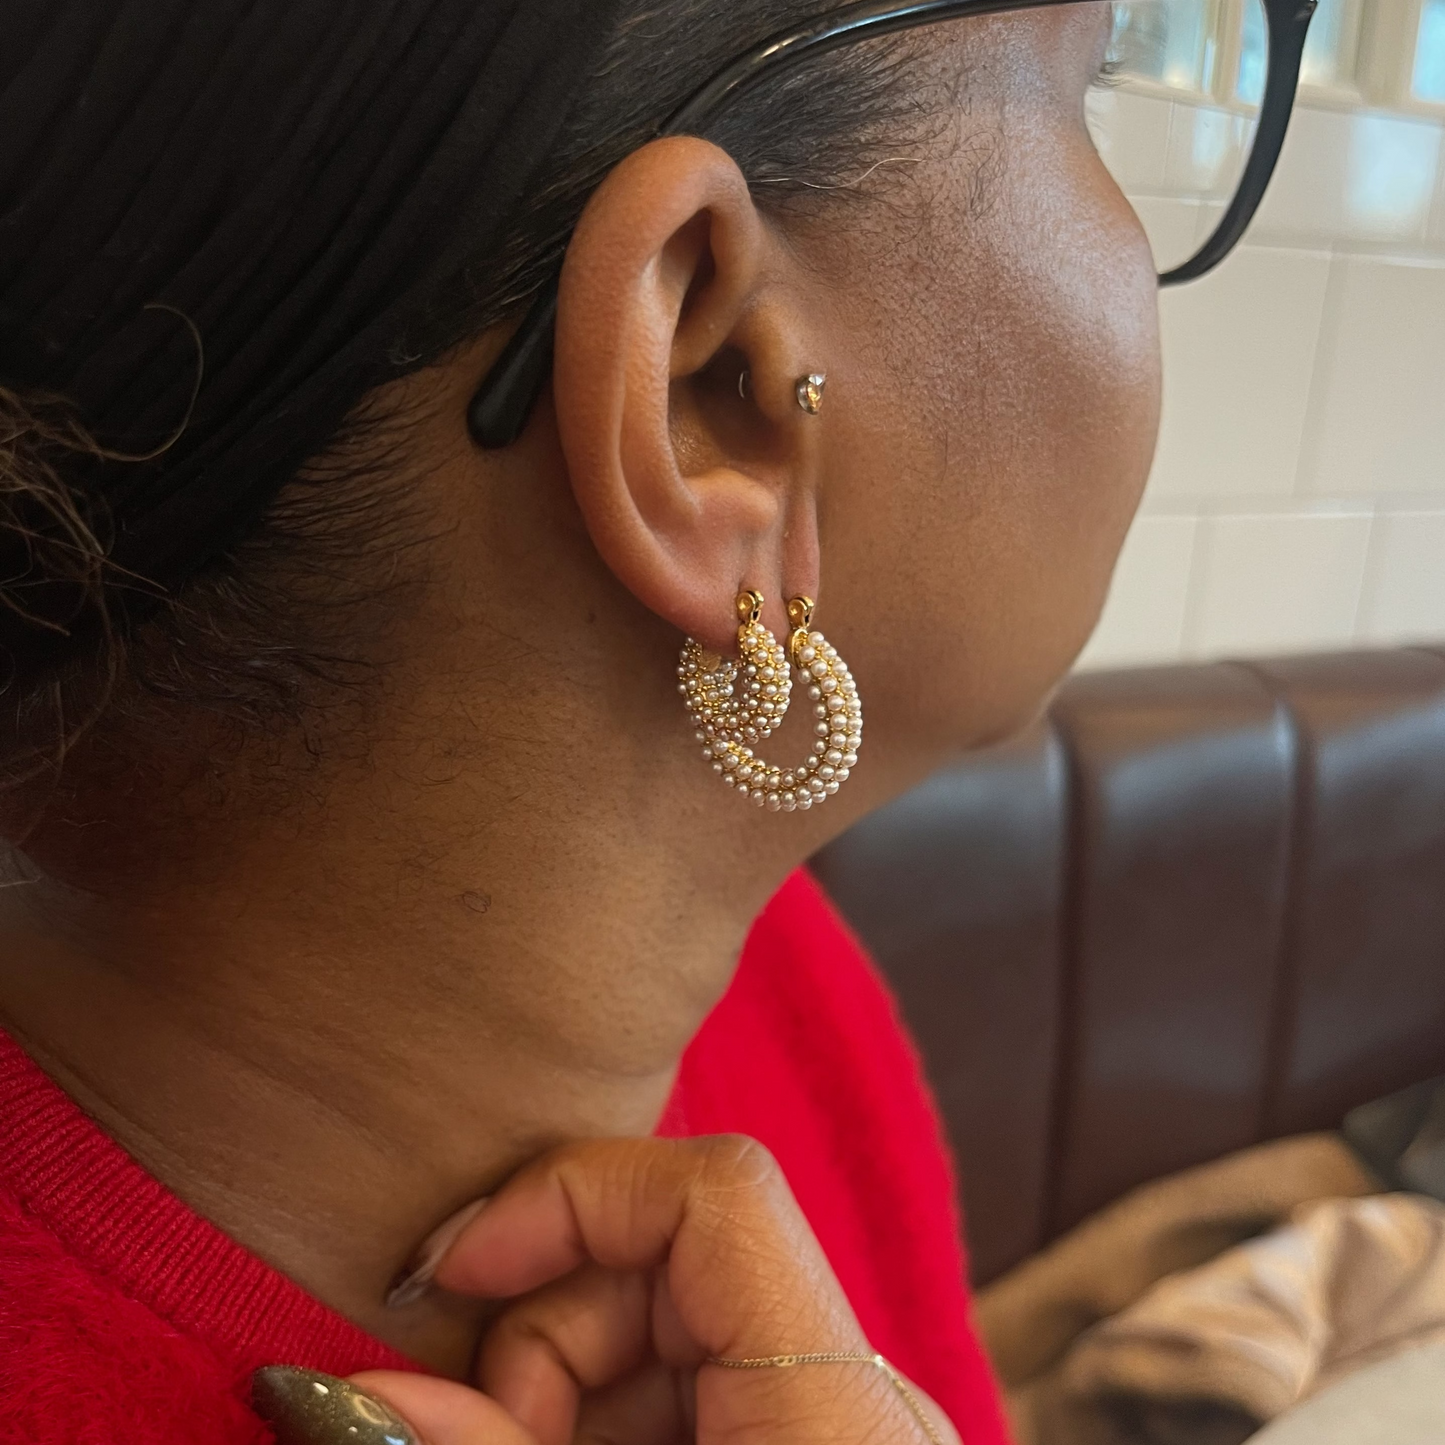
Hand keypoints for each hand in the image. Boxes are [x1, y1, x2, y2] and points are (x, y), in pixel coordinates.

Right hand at [256, 1136, 955, 1444]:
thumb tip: (338, 1397)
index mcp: (835, 1416)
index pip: (712, 1196)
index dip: (567, 1198)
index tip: (444, 1276)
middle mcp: (850, 1402)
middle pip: (664, 1268)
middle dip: (537, 1345)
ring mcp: (828, 1436)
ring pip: (660, 1339)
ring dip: (554, 1403)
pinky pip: (680, 1404)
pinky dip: (595, 1436)